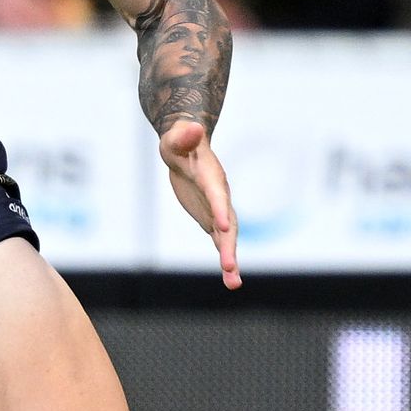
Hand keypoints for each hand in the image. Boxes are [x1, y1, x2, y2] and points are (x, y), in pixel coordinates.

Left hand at [159, 119, 238, 287]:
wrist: (187, 148)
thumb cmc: (179, 141)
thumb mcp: (176, 139)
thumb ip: (184, 136)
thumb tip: (191, 126)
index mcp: (211, 178)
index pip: (216, 195)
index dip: (220, 210)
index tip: (225, 228)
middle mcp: (220, 197)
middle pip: (228, 224)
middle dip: (229, 245)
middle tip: (229, 267)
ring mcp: (218, 210)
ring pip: (227, 238)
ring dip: (230, 260)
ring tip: (233, 283)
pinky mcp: (212, 220)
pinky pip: (220, 242)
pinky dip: (225, 259)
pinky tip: (230, 279)